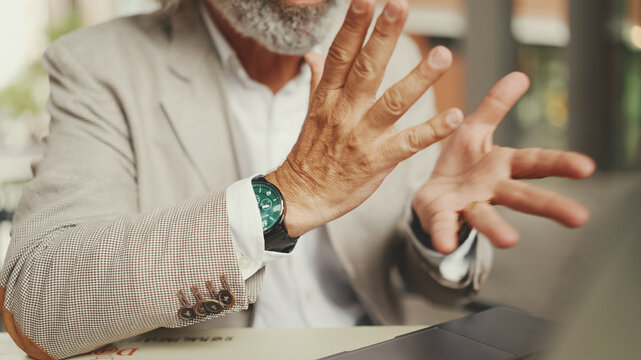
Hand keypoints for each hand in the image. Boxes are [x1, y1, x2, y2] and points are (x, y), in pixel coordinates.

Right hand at [266, 0, 461, 236]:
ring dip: (418, 79)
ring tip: (441, 55)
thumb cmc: (310, 153)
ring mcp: (361, 137)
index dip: (353, 26)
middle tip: (399, 7)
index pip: (340, 54)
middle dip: (383, 37)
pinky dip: (431, 131)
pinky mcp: (377, 161)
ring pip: (392, 103)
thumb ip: (319, 80)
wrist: (301, 195)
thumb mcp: (311, 113)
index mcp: (327, 97)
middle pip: (366, 69)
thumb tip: (313, 53)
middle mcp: (344, 112)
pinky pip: (408, 144)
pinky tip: (454, 116)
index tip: (365, 1)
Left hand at [412, 72, 595, 253]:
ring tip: (510, 241)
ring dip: (497, 228)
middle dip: (549, 205)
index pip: (536, 162)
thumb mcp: (474, 129)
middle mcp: (491, 189)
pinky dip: (445, 235)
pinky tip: (444, 245)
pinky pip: (445, 226)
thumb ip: (494, 106)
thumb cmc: (461, 164)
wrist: (431, 193)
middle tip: (579, 218)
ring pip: (486, 216)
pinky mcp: (443, 216)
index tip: (587, 167)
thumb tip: (520, 75)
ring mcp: (468, 205)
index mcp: (502, 165)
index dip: (561, 163)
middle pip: (522, 195)